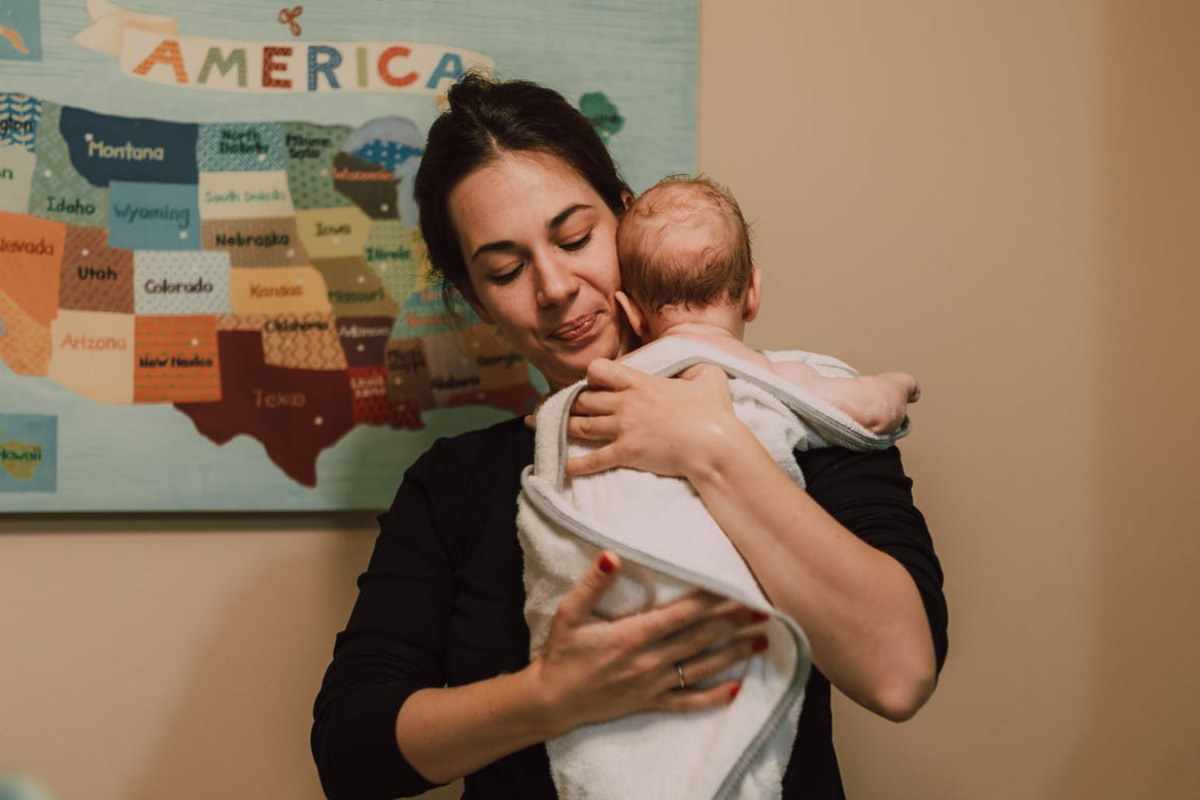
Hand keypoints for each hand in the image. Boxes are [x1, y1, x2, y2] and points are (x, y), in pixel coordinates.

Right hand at [531, 551, 768, 731]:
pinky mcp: (650, 702)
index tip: (736, 586)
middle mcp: (648, 660)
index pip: (681, 614)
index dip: (711, 599)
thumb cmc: (561, 653)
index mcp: (632, 635)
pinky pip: (687, 701)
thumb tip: (613, 555)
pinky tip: (737, 690)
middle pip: (700, 638)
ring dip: (733, 654)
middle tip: (765, 610)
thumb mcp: (569, 613)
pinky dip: (713, 697)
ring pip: (701, 667)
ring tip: (762, 641)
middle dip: (733, 623)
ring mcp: (652, 684)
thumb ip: (593, 584)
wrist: (550, 701)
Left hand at [564, 358, 749, 479]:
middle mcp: (626, 403)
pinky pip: (593, 459)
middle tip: (551, 405)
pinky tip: (563, 466)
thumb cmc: (714, 412)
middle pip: (584, 399)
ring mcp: (623, 428)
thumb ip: (694, 368)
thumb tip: (690, 370)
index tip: (590, 383)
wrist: (713, 444)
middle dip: (567, 402)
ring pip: (583, 425)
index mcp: (641, 383)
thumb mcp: (708, 377)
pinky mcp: (625, 453)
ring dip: (564, 426)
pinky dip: (575, 464)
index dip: (591, 376)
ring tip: (546, 428)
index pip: (600, 371)